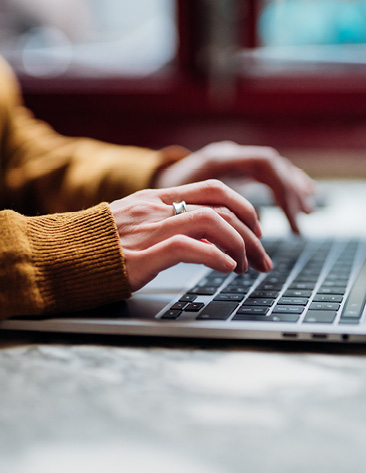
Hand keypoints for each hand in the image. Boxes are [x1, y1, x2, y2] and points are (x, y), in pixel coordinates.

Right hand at [110, 180, 272, 291]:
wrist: (62, 255)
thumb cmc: (100, 244)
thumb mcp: (137, 223)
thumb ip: (170, 222)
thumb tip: (208, 236)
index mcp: (158, 198)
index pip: (215, 190)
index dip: (244, 208)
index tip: (255, 232)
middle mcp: (158, 208)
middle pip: (222, 205)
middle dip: (252, 231)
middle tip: (262, 256)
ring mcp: (150, 229)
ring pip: (212, 223)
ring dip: (239, 246)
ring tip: (245, 267)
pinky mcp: (142, 255)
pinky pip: (188, 247)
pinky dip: (215, 257)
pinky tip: (227, 269)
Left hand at [155, 141, 314, 233]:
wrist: (148, 181)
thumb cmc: (160, 198)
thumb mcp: (180, 208)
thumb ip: (206, 220)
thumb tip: (234, 247)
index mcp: (218, 158)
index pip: (264, 163)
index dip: (281, 189)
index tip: (289, 217)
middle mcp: (228, 154)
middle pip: (272, 166)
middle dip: (290, 194)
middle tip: (302, 220)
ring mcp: (232, 159)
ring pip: (271, 168)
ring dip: (291, 189)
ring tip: (307, 211)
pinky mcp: (233, 169)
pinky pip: (265, 174)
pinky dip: (282, 187)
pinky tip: (298, 196)